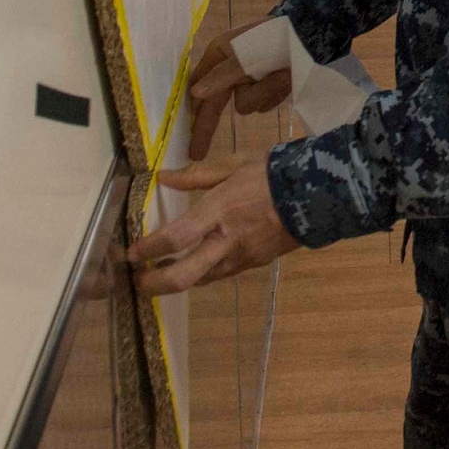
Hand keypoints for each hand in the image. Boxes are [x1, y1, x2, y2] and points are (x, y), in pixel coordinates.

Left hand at [128, 153, 298, 293]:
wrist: (317, 194)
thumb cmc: (272, 173)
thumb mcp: (233, 164)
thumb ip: (196, 175)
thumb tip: (163, 177)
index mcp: (221, 211)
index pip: (177, 237)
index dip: (150, 248)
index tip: (131, 253)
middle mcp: (227, 241)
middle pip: (185, 275)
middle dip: (156, 284)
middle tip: (137, 283)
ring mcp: (241, 258)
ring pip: (200, 280)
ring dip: (175, 282)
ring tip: (157, 277)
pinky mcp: (252, 265)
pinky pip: (219, 274)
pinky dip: (200, 274)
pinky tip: (191, 267)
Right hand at [188, 20, 291, 158]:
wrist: (308, 32)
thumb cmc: (271, 37)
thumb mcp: (243, 53)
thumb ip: (221, 76)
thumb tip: (195, 94)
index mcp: (218, 55)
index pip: (197, 88)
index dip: (191, 111)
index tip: (184, 134)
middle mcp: (230, 70)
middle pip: (215, 105)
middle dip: (207, 128)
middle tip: (197, 154)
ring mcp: (249, 80)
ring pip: (247, 105)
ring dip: (263, 93)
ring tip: (282, 74)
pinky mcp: (268, 88)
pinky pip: (265, 103)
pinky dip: (275, 93)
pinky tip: (286, 78)